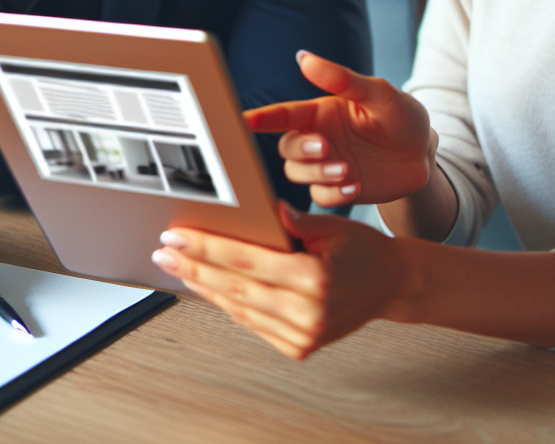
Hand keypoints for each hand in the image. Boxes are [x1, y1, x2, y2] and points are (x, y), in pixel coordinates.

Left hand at [151, 203, 408, 358]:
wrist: (390, 284)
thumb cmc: (363, 251)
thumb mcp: (331, 225)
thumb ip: (293, 221)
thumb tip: (260, 209)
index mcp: (315, 278)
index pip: (246, 261)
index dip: (207, 247)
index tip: (179, 236)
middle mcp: (307, 312)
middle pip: (235, 287)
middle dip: (194, 266)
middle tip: (165, 251)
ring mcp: (302, 334)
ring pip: (240, 309)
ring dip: (205, 287)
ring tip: (180, 266)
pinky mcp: (299, 346)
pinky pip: (253, 323)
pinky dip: (230, 304)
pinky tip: (210, 287)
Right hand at [245, 52, 435, 206]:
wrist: (424, 153)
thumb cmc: (401, 115)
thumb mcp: (377, 93)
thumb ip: (341, 79)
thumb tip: (303, 57)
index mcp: (321, 112)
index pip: (283, 115)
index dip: (260, 118)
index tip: (241, 121)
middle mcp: (318, 138)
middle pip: (287, 149)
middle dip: (301, 150)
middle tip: (326, 147)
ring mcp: (326, 166)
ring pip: (299, 175)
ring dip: (317, 173)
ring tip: (348, 170)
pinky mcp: (339, 189)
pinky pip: (321, 197)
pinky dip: (334, 193)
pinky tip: (355, 184)